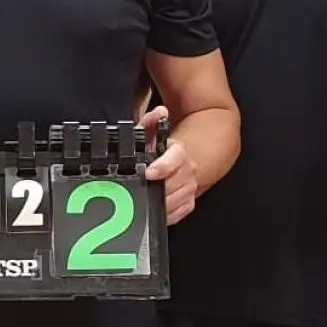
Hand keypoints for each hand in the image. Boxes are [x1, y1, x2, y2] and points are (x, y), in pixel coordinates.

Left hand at [140, 105, 196, 224]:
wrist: (180, 165)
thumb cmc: (160, 152)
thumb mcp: (150, 135)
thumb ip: (150, 123)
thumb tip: (159, 112)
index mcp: (178, 152)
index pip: (175, 158)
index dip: (163, 166)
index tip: (149, 173)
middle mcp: (188, 170)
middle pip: (172, 183)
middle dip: (153, 188)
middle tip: (137, 190)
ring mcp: (189, 188)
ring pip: (173, 200)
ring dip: (157, 202)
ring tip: (142, 200)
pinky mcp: (188, 203)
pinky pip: (176, 213)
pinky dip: (163, 213)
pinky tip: (153, 208)